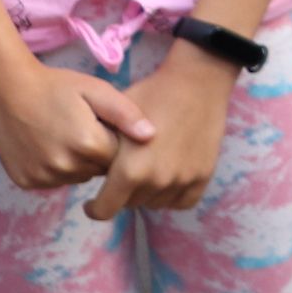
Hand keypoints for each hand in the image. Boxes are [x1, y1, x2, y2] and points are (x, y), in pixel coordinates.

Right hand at [0, 64, 155, 189]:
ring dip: (80, 163)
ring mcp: (43, 177)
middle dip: (100, 152)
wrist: (7, 91)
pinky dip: (58, 168)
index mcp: (88, 144)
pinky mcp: (27, 182)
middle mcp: (65, 166)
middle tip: (86, 128)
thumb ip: (125, 114)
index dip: (117, 140)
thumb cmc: (56, 87)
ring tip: (68, 136)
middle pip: (100, 169)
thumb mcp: (96, 90)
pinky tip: (51, 146)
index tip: (106, 125)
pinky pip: (55, 181)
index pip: (121, 157)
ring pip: (79, 176)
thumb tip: (151, 135)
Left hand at [87, 47, 235, 217]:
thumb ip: (99, 153)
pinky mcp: (203, 174)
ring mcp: (183, 179)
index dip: (94, 208)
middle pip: (131, 204)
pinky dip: (173, 195)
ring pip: (156, 203)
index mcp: (130, 170)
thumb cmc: (150, 96)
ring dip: (148, 194)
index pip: (104, 210)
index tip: (92, 201)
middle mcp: (157, 181)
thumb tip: (88, 171)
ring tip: (146, 173)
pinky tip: (167, 179)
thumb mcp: (113, 121)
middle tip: (123, 174)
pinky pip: (183, 201)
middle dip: (123, 193)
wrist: (196, 82)